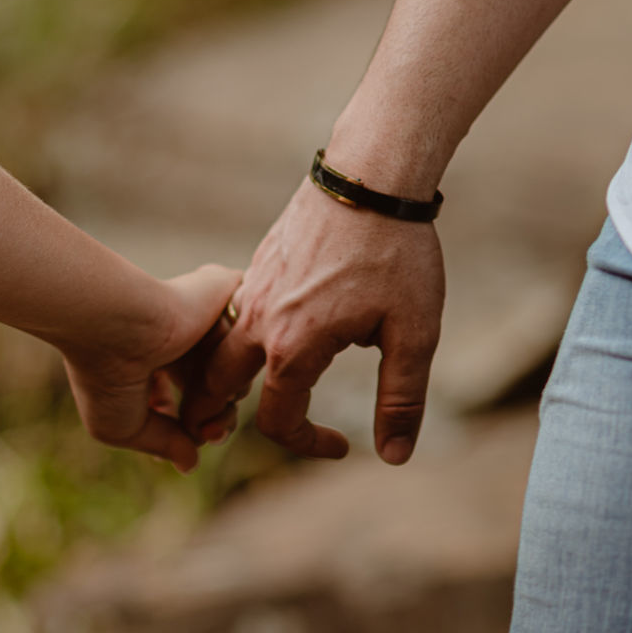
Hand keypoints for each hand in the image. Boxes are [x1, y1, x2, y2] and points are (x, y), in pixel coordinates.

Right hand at [59, 263, 243, 471]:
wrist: (114, 322)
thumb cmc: (105, 375)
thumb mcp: (122, 426)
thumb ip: (163, 444)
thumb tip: (190, 464)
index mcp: (153, 359)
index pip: (189, 398)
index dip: (195, 426)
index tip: (191, 440)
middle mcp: (180, 335)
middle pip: (222, 386)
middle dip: (220, 418)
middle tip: (209, 433)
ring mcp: (201, 312)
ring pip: (240, 362)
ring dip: (230, 390)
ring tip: (205, 397)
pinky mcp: (224, 290)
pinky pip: (254, 323)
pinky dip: (244, 345)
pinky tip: (220, 361)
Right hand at [181, 181, 444, 463]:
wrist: (373, 175)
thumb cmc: (398, 255)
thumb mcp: (414, 334)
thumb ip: (402, 400)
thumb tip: (395, 457)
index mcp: (292, 348)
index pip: (276, 422)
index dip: (307, 444)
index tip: (342, 446)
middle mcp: (258, 320)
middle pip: (217, 386)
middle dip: (223, 414)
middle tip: (245, 429)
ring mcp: (253, 286)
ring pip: (221, 345)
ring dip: (232, 372)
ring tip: (262, 386)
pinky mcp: (261, 261)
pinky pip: (238, 309)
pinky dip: (245, 333)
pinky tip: (283, 329)